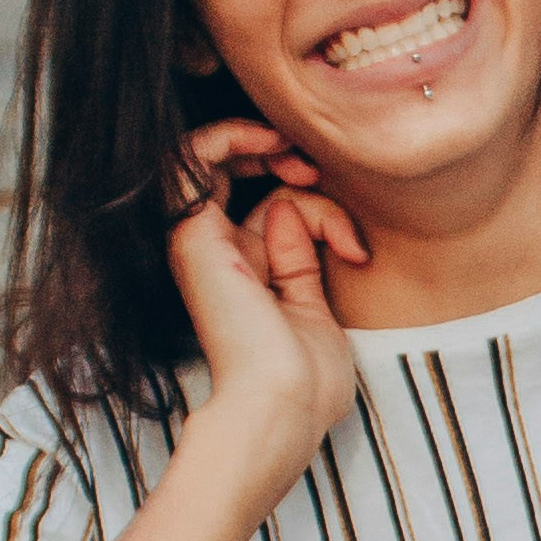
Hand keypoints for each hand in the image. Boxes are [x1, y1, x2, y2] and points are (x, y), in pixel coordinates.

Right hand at [165, 116, 368, 511]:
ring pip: (218, 159)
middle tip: (319, 173)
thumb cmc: (306, 382)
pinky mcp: (190, 233)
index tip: (352, 239)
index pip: (273, 211)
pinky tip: (273, 143)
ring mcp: (200, 243)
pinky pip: (188, 155)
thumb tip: (290, 207)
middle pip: (244, 179)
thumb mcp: (315, 310)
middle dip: (283, 158)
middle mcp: (217, 255)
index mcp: (249, 276)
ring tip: (302, 162)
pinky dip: (230, 134)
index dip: (314, 205)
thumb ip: (302, 260)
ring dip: (259, 141)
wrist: (282, 406)